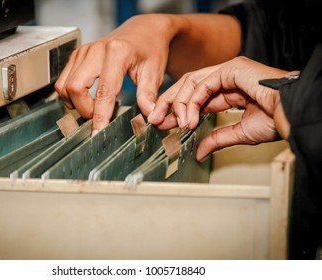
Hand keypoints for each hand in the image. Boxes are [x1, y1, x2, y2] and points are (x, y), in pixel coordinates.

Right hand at [55, 14, 174, 134]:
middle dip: (85, 110)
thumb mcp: (154, 71)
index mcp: (117, 52)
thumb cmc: (149, 50)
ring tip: (95, 106)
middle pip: (75, 88)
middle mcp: (95, 50)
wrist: (142, 31)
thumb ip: (148, 94)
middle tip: (100, 115)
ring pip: (64, 86)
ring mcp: (83, 51)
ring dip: (76, 103)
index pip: (104, 92)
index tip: (98, 134)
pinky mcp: (76, 55)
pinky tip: (86, 98)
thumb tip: (149, 115)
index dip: (100, 116)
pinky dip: (70, 95)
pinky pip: (62, 81)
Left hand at [149, 56, 293, 160]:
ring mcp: (228, 70)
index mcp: (229, 90)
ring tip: (171, 122)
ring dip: (177, 103)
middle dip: (169, 103)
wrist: (293, 114)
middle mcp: (227, 78)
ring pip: (191, 82)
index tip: (165, 123)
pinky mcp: (231, 68)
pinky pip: (202, 84)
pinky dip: (191, 101)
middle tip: (155, 119)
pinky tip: (188, 118)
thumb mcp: (239, 133)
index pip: (195, 97)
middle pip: (188, 86)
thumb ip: (217, 139)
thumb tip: (200, 152)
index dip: (178, 110)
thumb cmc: (277, 119)